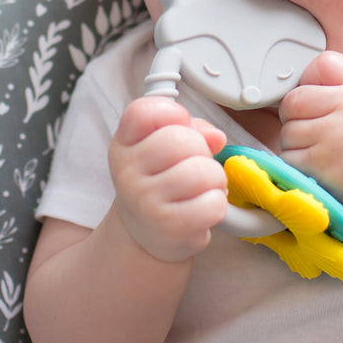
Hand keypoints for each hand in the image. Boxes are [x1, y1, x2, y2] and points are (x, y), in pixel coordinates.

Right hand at [108, 96, 228, 262]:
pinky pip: (213, 204)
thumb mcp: (166, 147)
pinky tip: (202, 208)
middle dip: (202, 149)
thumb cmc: (161, 180)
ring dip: (214, 178)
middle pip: (182, 139)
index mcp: (125, 144)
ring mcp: (144, 201)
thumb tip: (217, 137)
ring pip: (203, 171)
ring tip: (201, 188)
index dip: (173, 112)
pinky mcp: (167, 226)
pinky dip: (218, 204)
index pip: (144, 111)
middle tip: (195, 165)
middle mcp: (127, 172)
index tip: (181, 125)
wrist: (146, 232)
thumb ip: (193, 129)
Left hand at [279, 51, 342, 213]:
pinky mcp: (317, 165)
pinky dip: (297, 162)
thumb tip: (296, 76)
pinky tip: (320, 164)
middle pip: (293, 100)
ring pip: (287, 130)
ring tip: (324, 147)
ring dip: (296, 141)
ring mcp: (331, 138)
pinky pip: (288, 155)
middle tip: (318, 127)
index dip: (313, 81)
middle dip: (297, 114)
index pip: (319, 65)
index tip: (323, 98)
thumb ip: (337, 77)